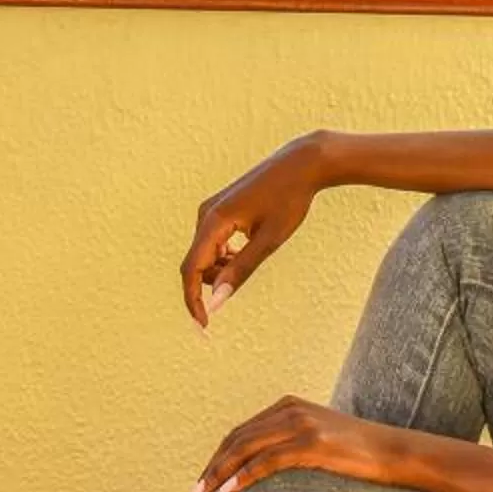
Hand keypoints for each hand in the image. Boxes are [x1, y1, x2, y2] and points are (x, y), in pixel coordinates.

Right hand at [180, 136, 328, 326]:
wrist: (300, 163)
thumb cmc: (289, 201)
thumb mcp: (268, 241)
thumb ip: (240, 271)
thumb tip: (216, 302)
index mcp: (214, 221)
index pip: (191, 269)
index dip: (193, 301)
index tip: (205, 327)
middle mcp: (205, 214)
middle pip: (196, 263)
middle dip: (213, 282)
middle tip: (244, 279)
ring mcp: (211, 209)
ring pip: (204, 254)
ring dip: (221, 268)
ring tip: (253, 256)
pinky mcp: (219, 208)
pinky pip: (211, 242)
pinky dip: (224, 255)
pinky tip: (246, 249)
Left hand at [189, 397, 407, 491]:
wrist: (394, 452)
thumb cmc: (357, 455)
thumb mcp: (317, 443)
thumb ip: (290, 447)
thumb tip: (261, 474)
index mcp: (286, 406)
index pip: (240, 433)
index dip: (217, 459)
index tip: (201, 485)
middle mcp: (289, 409)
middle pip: (236, 439)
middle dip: (211, 468)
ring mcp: (300, 424)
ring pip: (245, 448)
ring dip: (219, 474)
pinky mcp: (312, 442)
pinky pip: (267, 460)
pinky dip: (243, 477)